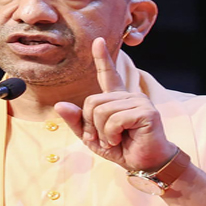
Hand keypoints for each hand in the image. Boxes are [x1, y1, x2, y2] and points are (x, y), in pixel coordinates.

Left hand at [54, 37, 176, 170]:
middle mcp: (129, 95)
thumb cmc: (122, 148)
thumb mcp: (93, 137)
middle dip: (92, 124)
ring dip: (103, 132)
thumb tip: (60, 105)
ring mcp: (139, 101)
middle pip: (92, 101)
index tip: (98, 41)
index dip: (102, 58)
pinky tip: (122, 139)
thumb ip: (77, 121)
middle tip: (105, 138)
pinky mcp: (146, 111)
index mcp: (118, 98)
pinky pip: (115, 119)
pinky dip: (112, 134)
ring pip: (102, 110)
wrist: (145, 164)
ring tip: (115, 139)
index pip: (108, 74)